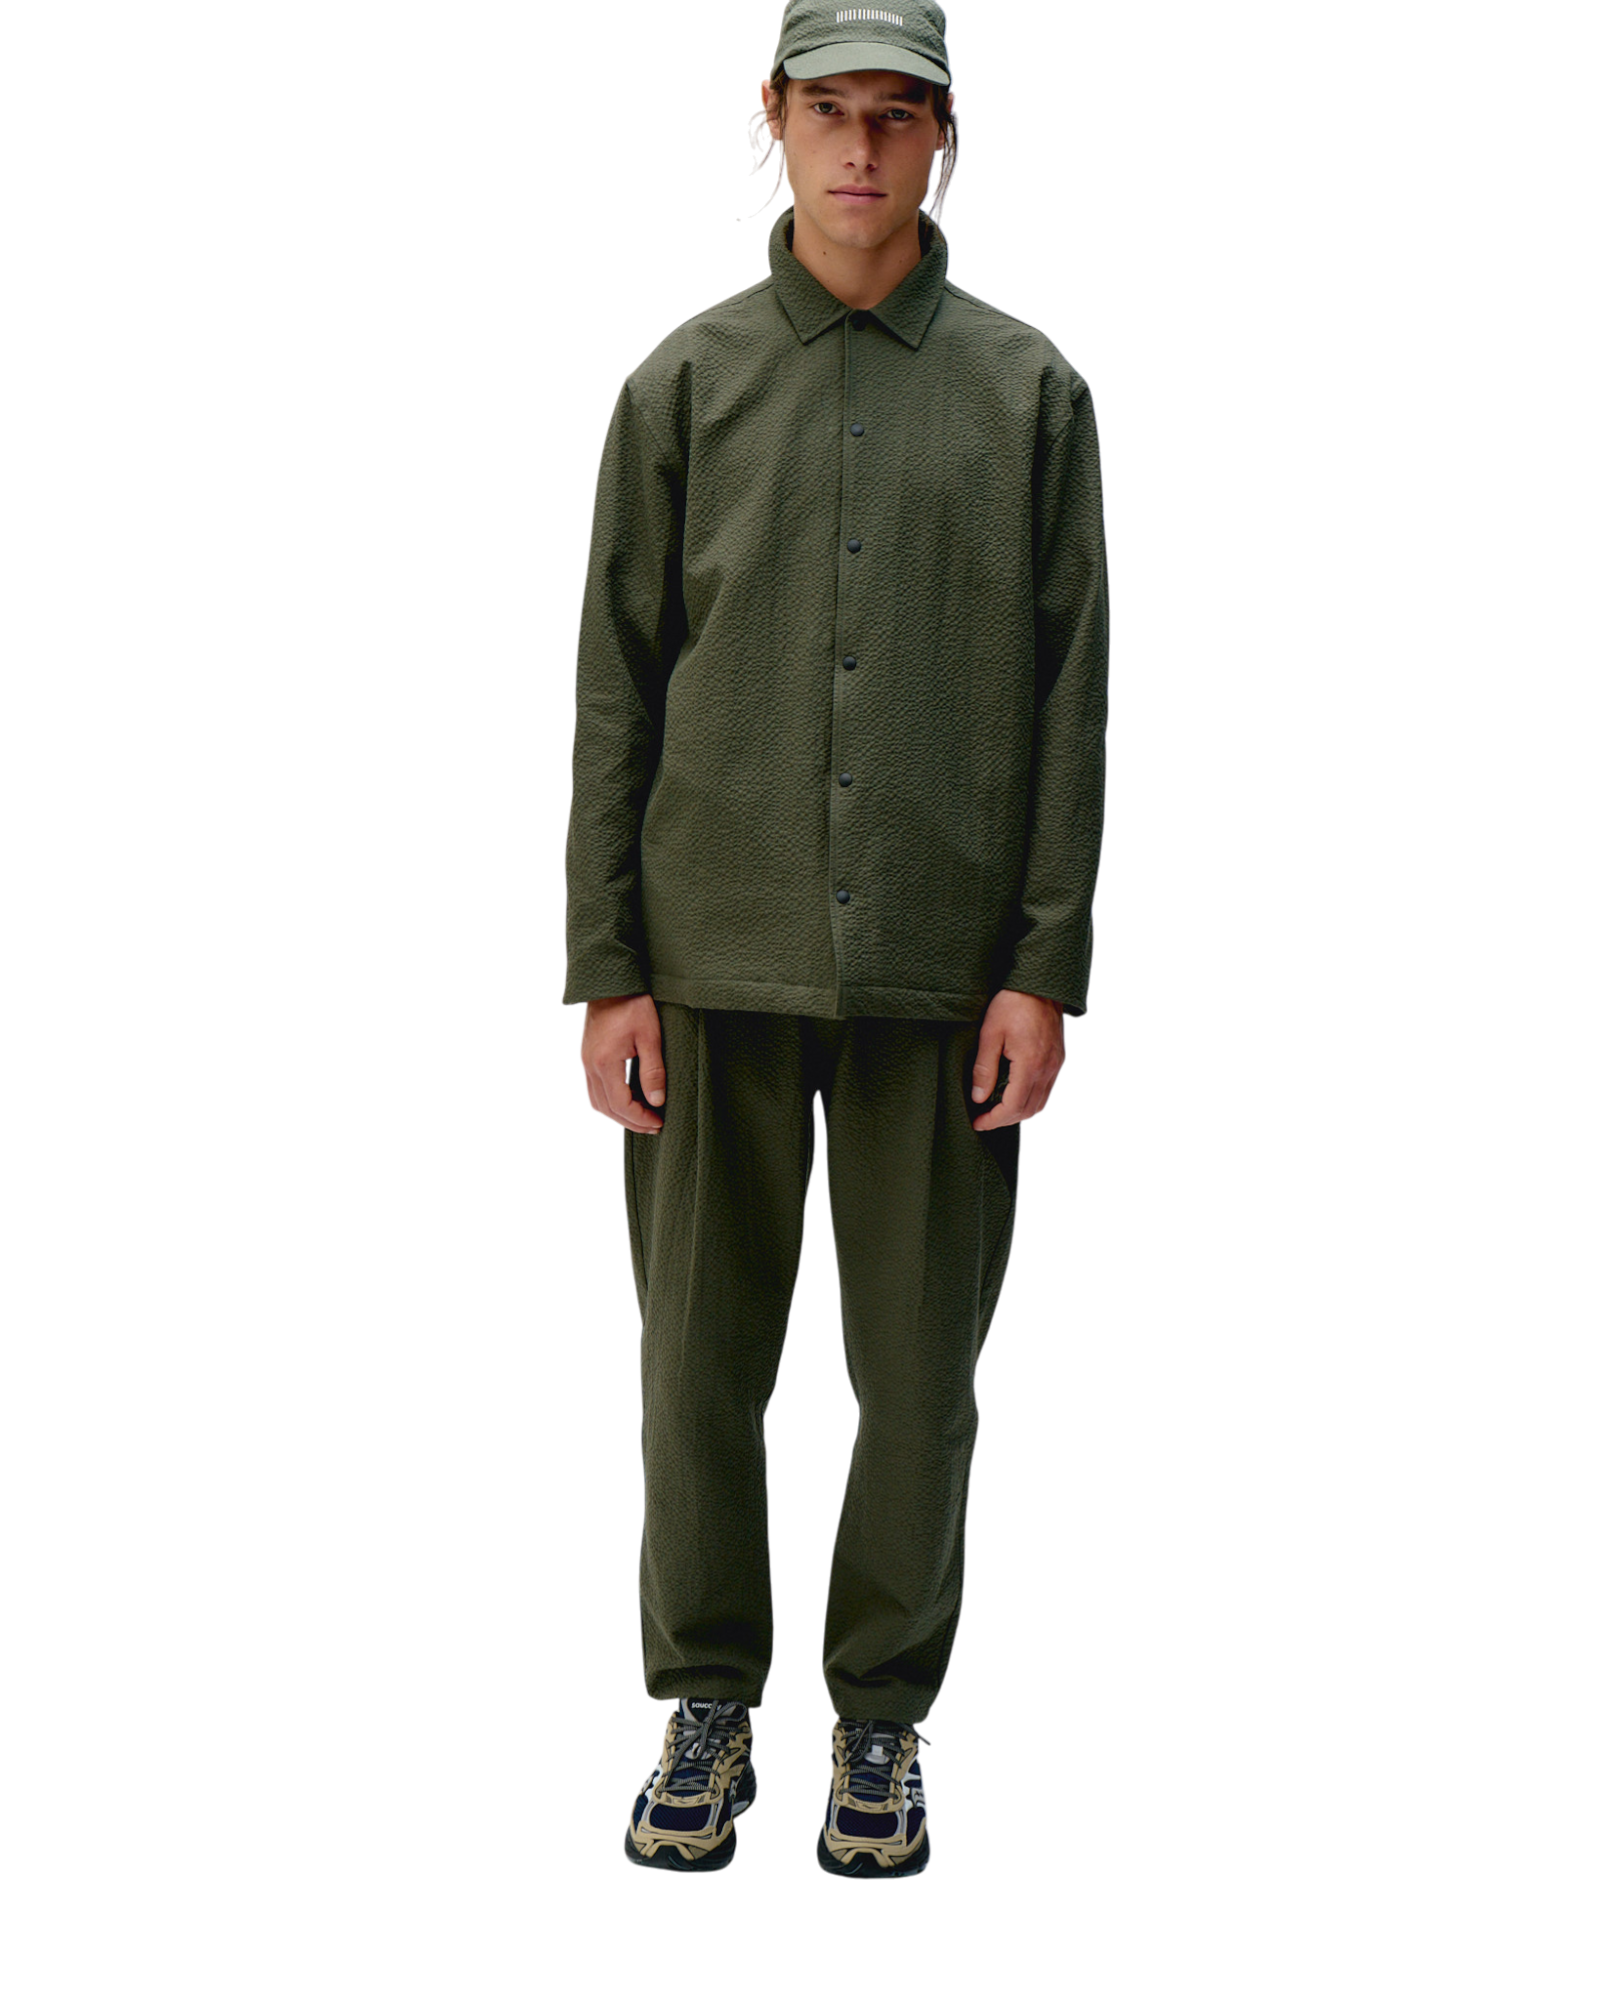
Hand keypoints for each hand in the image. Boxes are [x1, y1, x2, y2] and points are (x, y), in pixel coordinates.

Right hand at [580, 993, 666, 1133]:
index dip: (640, 1118)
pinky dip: (611, 1102)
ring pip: (598, 1102)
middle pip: (607, 1108)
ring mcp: (586, 1062)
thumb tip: (657, 1100)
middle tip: (654, 1126)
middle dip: (631, 1122)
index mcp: (605, 1062)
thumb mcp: (650, 1036)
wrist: (611, 982)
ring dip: (619, 1115)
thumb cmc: (633, 1004)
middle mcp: (591, 1065)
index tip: (658, 1122)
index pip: (621, 1104)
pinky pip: (595, 1089)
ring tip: (642, 1118)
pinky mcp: (588, 1057)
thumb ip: (653, 1071)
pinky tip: (628, 1101)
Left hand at [970, 989, 1066, 1130]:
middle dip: (1005, 1120)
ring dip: (1018, 1112)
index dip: (994, 1120)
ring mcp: (1056, 1065)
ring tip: (997, 1110)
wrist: (1039, 983)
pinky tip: (1014, 1094)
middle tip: (984, 1119)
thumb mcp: (990, 1033)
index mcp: (1030, 1064)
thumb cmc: (1013, 1003)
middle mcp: (1048, 1069)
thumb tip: (978, 1097)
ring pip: (1040, 1103)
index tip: (978, 1122)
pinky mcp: (1058, 1059)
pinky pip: (1046, 1090)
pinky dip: (1030, 1099)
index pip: (1013, 1107)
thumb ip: (984, 1068)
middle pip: (1028, 1110)